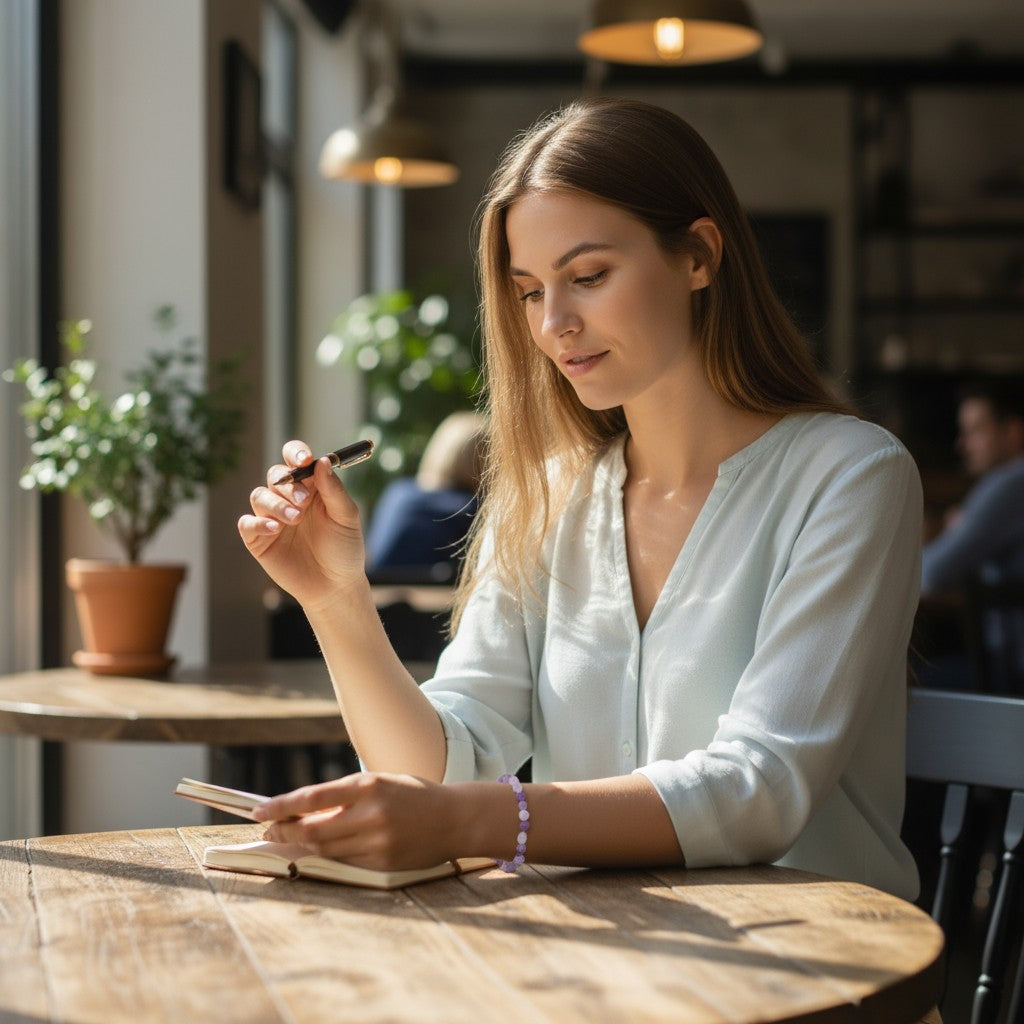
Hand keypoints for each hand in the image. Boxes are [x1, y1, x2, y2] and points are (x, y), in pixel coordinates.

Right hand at [237, 440, 366, 609]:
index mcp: (312, 487)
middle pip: (276, 475)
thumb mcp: (346, 517)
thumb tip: (323, 460)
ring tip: (295, 519)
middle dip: (289, 485)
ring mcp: (272, 518)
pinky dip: (257, 522)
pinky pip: (246, 523)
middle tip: (305, 502)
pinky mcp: (259, 539)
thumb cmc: (344, 549)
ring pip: (259, 496)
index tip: (303, 460)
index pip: (296, 460)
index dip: (296, 453)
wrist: (335, 586)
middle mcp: (289, 498)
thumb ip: (334, 490)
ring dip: (276, 504)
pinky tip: (274, 529)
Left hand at [253, 773, 469, 870]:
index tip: (260, 812)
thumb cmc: (413, 795)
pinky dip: (327, 857)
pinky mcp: (383, 863)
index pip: (312, 798)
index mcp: (369, 786)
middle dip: (285, 832)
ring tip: (288, 840)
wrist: (455, 818)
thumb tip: (303, 815)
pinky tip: (318, 851)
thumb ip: (345, 798)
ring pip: (324, 850)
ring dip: (301, 846)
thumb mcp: (380, 783)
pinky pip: (345, 862)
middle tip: (270, 831)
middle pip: (311, 830)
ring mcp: (378, 841)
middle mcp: (371, 814)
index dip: (281, 807)